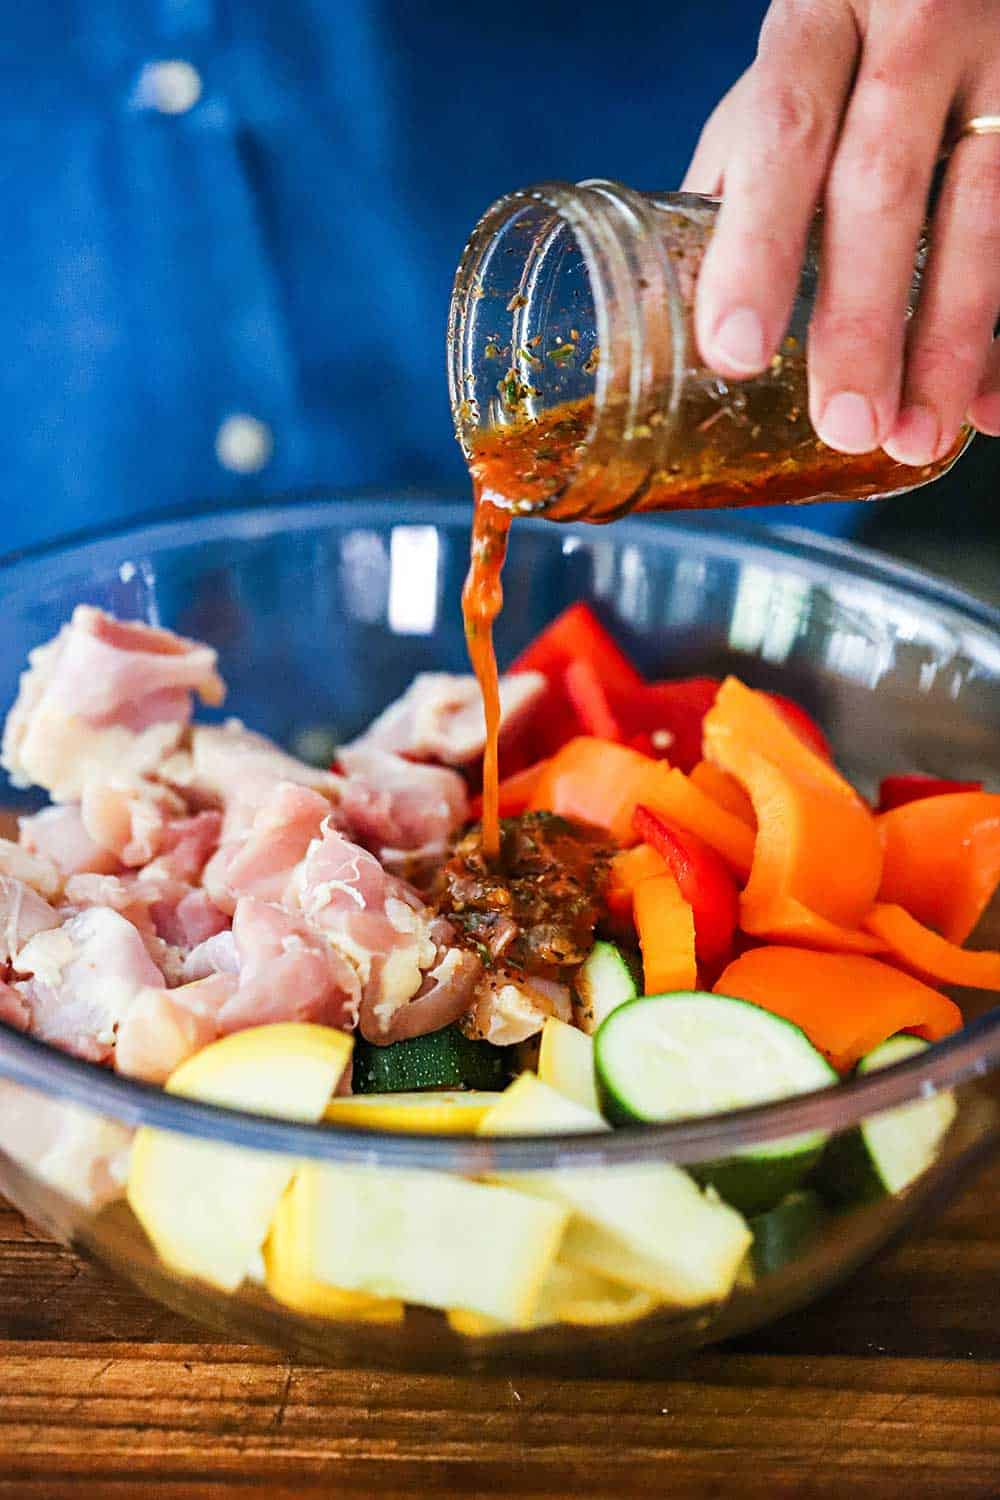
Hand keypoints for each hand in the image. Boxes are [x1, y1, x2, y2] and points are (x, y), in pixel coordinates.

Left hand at [683, 0, 999, 462]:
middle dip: (865, 319)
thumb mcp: (788, 70)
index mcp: (821, 18)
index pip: (785, 133)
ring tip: (915, 437)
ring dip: (952, 342)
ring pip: (987, 211)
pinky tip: (991, 408)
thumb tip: (677, 308)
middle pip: (885, 184)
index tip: (736, 350)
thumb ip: (747, 170)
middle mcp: (917, 28)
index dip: (759, 247)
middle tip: (845, 424)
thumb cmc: (855, 27)